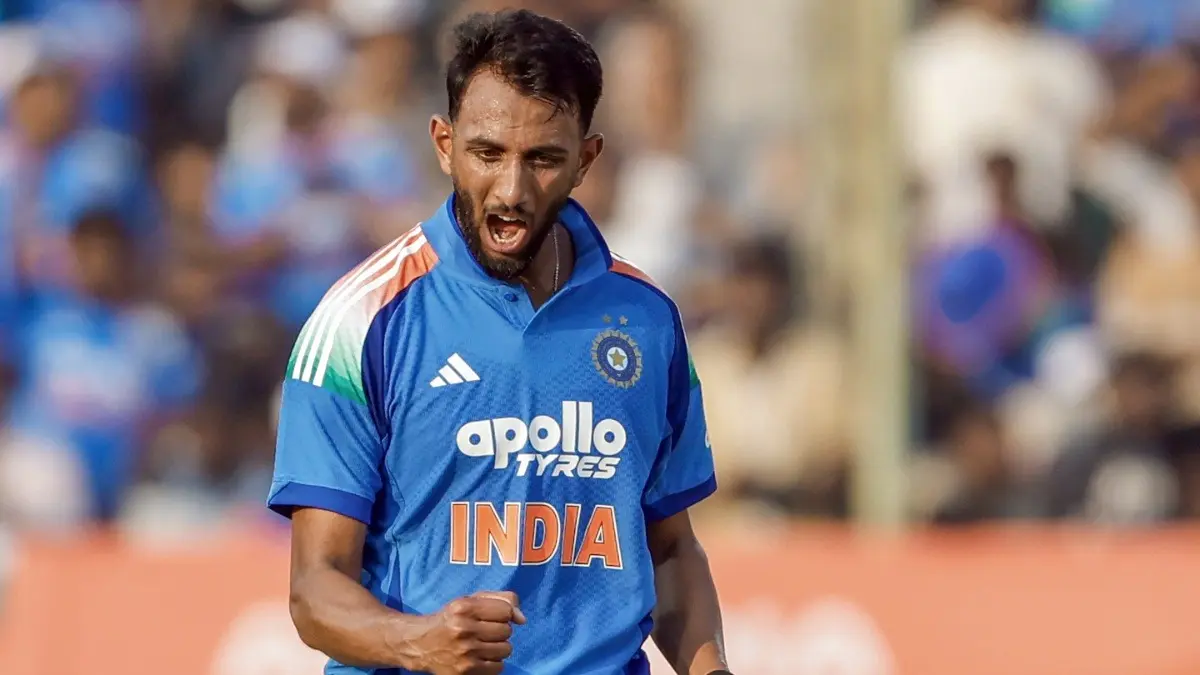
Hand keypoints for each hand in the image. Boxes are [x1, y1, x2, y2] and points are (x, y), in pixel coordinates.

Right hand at [408, 591, 525, 674]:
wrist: (421, 644)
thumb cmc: (452, 619)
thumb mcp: (471, 600)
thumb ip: (501, 600)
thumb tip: (522, 619)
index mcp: (464, 607)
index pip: (506, 610)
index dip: (503, 614)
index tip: (493, 616)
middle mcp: (463, 629)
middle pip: (507, 631)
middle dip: (500, 630)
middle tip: (485, 631)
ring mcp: (464, 652)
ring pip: (505, 650)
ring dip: (498, 647)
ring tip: (483, 644)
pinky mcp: (465, 671)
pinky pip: (498, 667)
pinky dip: (493, 663)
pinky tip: (480, 657)